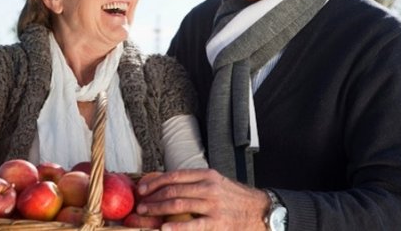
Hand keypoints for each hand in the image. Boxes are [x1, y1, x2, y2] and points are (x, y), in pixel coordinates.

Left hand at [135, 168, 270, 230]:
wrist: (260, 211)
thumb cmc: (234, 198)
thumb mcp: (216, 182)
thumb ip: (194, 182)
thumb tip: (167, 183)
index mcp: (207, 175)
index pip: (174, 175)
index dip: (155, 181)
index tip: (142, 188)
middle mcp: (209, 187)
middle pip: (173, 190)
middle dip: (153, 197)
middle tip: (140, 204)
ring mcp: (213, 206)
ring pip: (179, 205)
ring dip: (158, 209)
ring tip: (146, 213)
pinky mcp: (218, 223)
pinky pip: (193, 226)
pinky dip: (177, 227)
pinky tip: (164, 228)